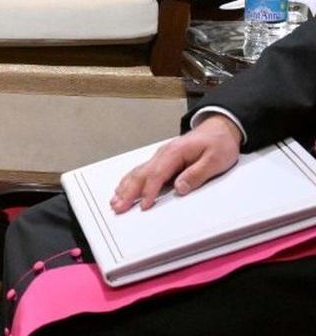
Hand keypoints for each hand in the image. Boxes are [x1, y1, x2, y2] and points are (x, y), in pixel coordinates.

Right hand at [111, 114, 242, 212]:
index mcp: (175, 152)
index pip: (157, 174)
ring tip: (115, 201)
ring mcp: (161, 156)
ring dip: (125, 187)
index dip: (149, 191)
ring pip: (138, 172)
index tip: (144, 205)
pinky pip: (141, 171)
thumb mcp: (215, 159)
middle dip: (128, 192)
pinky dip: (129, 181)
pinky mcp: (162, 160)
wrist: (220, 128)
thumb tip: (180, 188)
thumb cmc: (218, 143)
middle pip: (141, 174)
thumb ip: (196, 174)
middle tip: (118, 206)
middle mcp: (163, 154)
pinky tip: (123, 188)